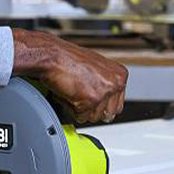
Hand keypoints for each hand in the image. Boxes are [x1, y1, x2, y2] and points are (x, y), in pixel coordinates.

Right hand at [11, 28, 127, 123]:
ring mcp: (104, 93)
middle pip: (108, 114)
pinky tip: (68, 93)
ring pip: (94, 117)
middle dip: (93, 109)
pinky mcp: (91, 101)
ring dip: (80, 109)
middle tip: (81, 96)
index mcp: (120, 75)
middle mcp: (115, 84)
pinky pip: (81, 117)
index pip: (117, 105)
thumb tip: (105, 99)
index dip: (101, 105)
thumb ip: (106, 83)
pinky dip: (71, 108)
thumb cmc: (69, 58)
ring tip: (73, 91)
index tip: (92, 99)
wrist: (53, 55)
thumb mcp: (97, 67)